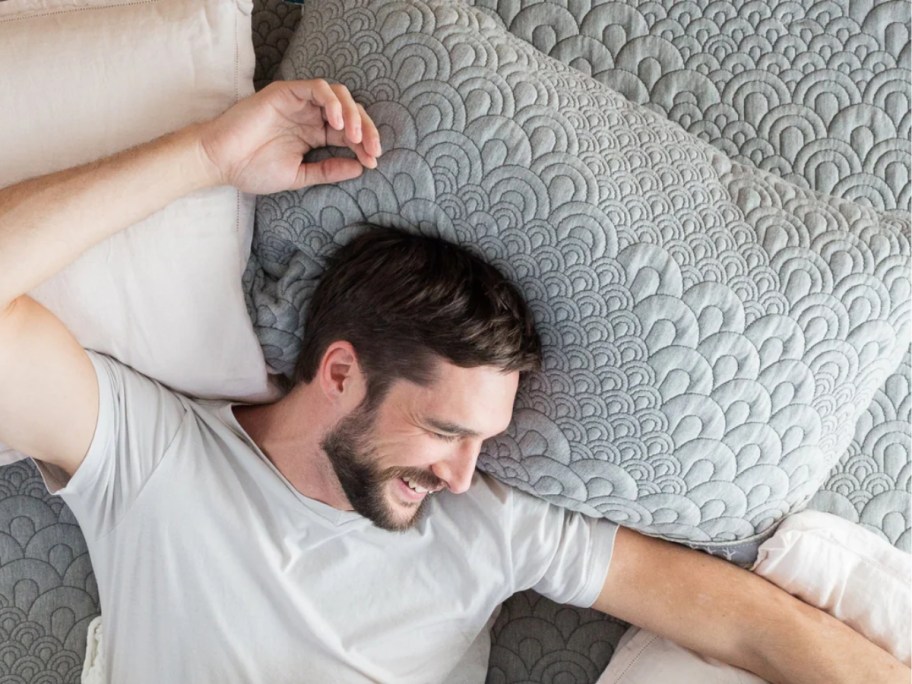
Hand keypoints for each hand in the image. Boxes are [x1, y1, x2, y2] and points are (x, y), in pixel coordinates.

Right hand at [197, 79, 381, 193]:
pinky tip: (335, 122)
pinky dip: (332, 101)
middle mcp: (310, 116)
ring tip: (354, 136)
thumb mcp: (299, 175)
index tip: (374, 162)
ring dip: (352, 114)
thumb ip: (328, 170)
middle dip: (366, 129)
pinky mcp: (286, 92)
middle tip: (372, 149)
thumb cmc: (252, 169)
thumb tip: (360, 167)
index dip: (364, 146)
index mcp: (314, 135)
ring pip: (338, 95)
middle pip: (350, 113)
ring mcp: (299, 103)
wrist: (221, 161)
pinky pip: (317, 88)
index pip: (349, 134)